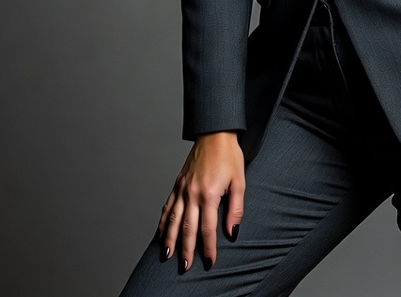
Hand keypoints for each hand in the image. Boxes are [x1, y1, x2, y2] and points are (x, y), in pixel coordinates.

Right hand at [158, 130, 244, 271]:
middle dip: (186, 250)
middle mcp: (192, 193)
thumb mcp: (239, 182)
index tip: (209, 261)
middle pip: (187, 229)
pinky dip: (163, 222)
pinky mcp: (177, 184)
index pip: (208, 229)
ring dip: (170, 240)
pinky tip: (161, 233)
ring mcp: (182, 188)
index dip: (208, 248)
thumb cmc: (229, 155)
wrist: (215, 133)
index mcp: (209, 194)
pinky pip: (167, 206)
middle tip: (185, 267)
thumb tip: (232, 232)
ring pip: (172, 220)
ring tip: (168, 256)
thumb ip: (236, 209)